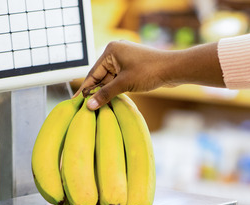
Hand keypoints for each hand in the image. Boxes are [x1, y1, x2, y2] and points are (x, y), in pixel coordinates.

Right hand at [75, 41, 223, 109]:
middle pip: (101, 76)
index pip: (93, 73)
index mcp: (111, 51)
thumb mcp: (124, 84)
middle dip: (95, 92)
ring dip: (106, 92)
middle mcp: (116, 52)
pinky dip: (115, 90)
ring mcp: (125, 60)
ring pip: (110, 80)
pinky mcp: (133, 67)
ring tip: (96, 108)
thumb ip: (105, 94)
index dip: (85, 89)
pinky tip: (109, 102)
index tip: (76, 101)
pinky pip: (119, 80)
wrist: (173, 69)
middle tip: (86, 108)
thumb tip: (89, 105)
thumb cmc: (149, 72)